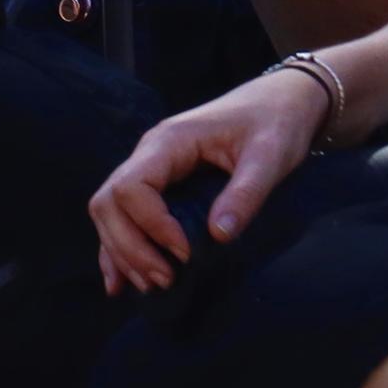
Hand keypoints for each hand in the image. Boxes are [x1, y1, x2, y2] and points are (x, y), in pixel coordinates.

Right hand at [90, 67, 333, 292]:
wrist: (279, 103)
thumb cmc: (274, 124)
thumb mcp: (269, 156)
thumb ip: (245, 193)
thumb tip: (219, 235)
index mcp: (169, 142)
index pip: (131, 186)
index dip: (150, 225)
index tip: (186, 252)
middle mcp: (149, 155)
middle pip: (108, 202)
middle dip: (129, 246)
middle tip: (166, 279)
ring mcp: (150, 169)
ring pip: (109, 213)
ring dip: (123, 252)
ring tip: (154, 285)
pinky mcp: (159, 185)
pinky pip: (123, 217)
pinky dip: (118, 249)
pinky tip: (120, 282)